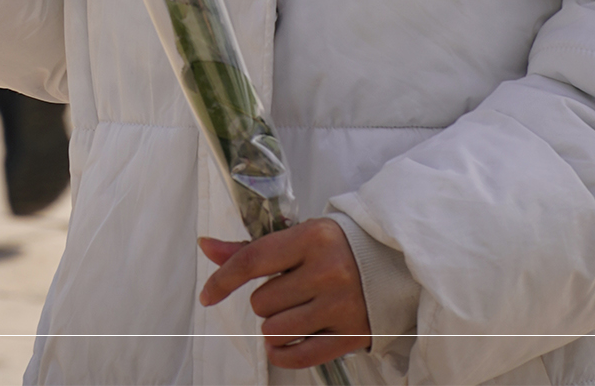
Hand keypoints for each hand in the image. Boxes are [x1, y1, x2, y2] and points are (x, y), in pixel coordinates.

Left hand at [199, 217, 370, 369]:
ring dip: (274, 327)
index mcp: (312, 237)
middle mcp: (327, 271)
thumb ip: (252, 247)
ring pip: (274, 331)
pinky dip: (282, 354)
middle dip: (267, 300)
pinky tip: (286, 343)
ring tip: (294, 312)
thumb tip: (206, 245)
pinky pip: (298, 358)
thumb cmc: (334, 247)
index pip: (253, 261)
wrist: (389, 262)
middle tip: (290, 289)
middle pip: (262, 302)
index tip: (207, 295)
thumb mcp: (298, 236)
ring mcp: (340, 305)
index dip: (223, 280)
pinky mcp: (350, 335)